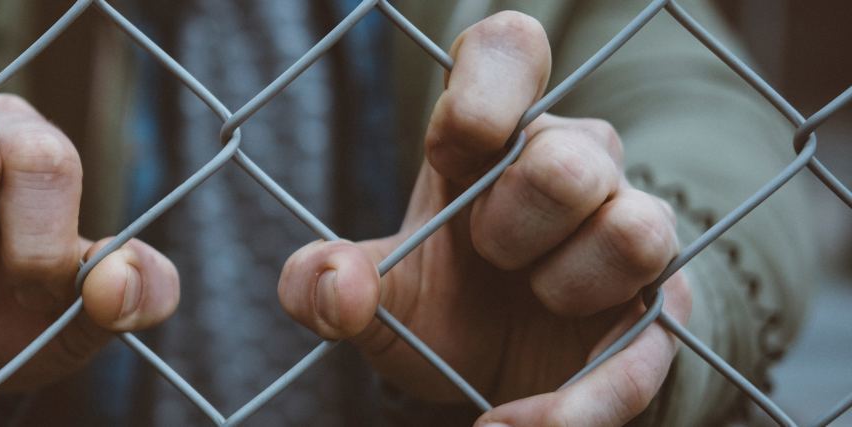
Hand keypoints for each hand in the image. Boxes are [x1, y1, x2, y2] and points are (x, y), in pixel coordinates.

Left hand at [276, 12, 691, 425]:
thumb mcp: (372, 297)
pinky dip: (581, 399)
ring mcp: (625, 230)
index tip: (460, 140)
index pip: (510, 53)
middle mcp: (570, 165)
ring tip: (530, 303)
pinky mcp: (658, 309)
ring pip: (634, 227)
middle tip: (487, 253)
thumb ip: (321, 283)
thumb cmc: (441, 307)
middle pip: (570, 155)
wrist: (497, 384)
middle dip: (512, 218)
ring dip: (565, 283)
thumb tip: (335, 286)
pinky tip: (518, 425)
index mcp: (489, 141)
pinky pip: (650, 342)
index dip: (492, 82)